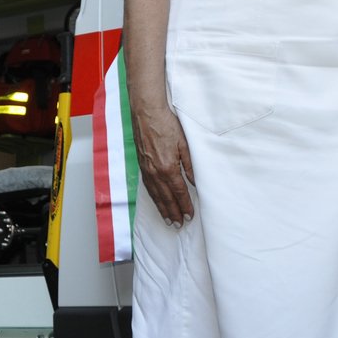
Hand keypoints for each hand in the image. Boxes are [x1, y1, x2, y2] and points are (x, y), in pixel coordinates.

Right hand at [131, 96, 195, 225]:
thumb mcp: (184, 144)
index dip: (184, 205)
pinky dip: (154, 198)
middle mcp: (155, 172)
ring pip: (155, 195)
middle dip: (173, 212)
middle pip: (166, 198)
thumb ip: (190, 165)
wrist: (147, 113)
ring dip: (162, 209)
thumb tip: (195, 181)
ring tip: (168, 220)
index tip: (189, 215)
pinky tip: (157, 202)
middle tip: (179, 224)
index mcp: (168, 168)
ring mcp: (146, 170)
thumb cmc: (166, 124)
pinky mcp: (141, 165)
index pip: (178, 192)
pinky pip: (148, 187)